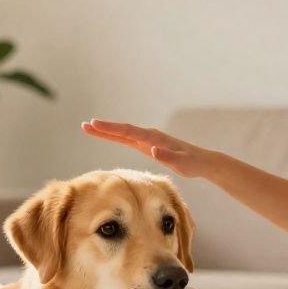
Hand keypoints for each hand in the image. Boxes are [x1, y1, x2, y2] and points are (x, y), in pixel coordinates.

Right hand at [80, 119, 217, 178]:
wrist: (203, 161)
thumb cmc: (193, 163)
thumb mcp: (182, 163)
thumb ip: (168, 156)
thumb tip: (153, 149)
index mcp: (153, 138)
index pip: (128, 132)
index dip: (110, 129)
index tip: (94, 125)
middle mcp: (149, 136)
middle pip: (122, 130)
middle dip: (103, 128)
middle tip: (85, 125)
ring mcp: (149, 140)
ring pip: (124, 134)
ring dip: (108, 131)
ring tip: (91, 129)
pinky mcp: (150, 145)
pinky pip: (129, 139)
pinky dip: (116, 136)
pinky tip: (109, 135)